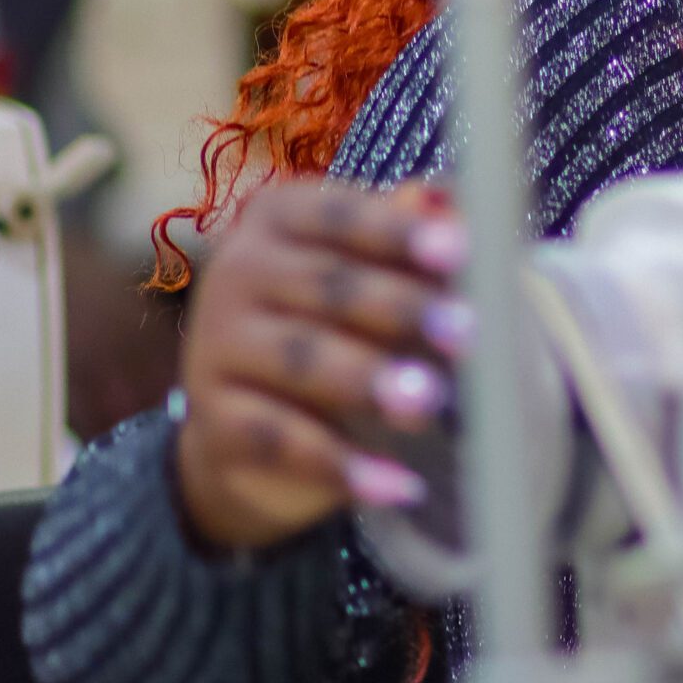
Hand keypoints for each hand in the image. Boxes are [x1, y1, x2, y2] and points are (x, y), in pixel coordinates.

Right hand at [172, 179, 469, 551]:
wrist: (264, 411)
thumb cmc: (345, 316)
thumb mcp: (378, 268)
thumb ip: (413, 236)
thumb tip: (451, 197)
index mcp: (279, 217)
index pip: (341, 215)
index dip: (401, 231)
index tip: (461, 248)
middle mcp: (236, 271)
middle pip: (326, 286)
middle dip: (402, 308)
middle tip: (468, 332)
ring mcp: (216, 347)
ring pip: (301, 360)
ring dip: (369, 381)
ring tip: (431, 402)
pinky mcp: (213, 421)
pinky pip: (282, 442)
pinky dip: (343, 465)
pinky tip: (399, 485)